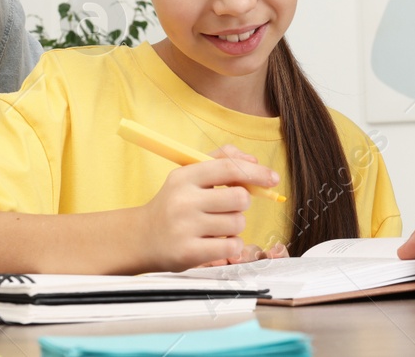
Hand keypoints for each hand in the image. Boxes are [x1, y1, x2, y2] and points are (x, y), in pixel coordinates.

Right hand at [139, 148, 279, 271]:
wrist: (141, 238)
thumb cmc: (174, 203)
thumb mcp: (189, 174)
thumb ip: (221, 160)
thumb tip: (254, 162)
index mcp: (185, 176)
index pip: (229, 168)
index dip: (256, 172)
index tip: (272, 179)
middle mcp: (183, 200)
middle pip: (240, 198)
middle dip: (242, 204)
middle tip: (228, 207)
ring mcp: (185, 228)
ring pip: (238, 223)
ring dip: (235, 225)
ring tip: (217, 226)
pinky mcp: (189, 253)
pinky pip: (232, 247)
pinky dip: (232, 245)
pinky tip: (217, 242)